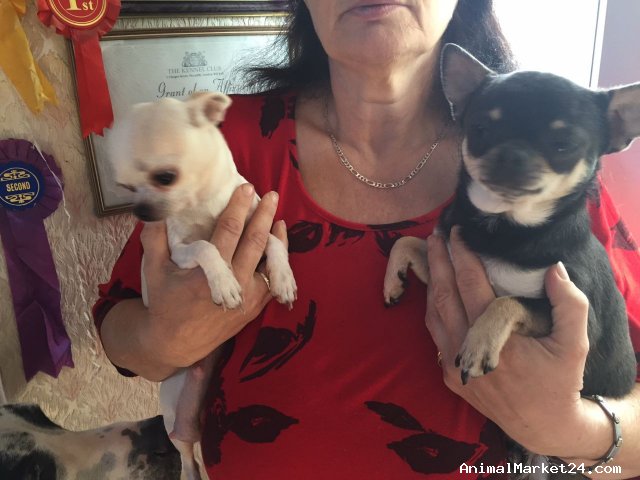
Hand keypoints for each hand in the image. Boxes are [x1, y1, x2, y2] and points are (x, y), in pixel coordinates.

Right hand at [139, 184, 285, 368]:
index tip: (246, 188)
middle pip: (255, 241)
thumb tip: (157, 210)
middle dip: (264, 215)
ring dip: (276, 237)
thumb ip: (155, 239)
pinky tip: (278, 245)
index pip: (229, 231)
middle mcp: (234, 283)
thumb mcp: (153, 270)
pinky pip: (273, 279)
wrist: (176, 343)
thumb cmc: (164, 303)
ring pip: (270, 261)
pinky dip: (278, 260)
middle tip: (270, 195)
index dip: (239, 207)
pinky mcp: (256, 306)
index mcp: (209, 271)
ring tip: (278, 216)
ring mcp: (249, 296)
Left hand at [424, 228, 608, 458]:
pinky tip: (437, 291)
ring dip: (432, 282)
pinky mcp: (449, 374)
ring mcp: (454, 363)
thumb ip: (569, 304)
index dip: (463, 255)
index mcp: (496, 337)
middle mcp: (467, 348)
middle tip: (436, 233)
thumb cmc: (560, 381)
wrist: (543, 427)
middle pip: (444, 293)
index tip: (458, 232)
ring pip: (433, 313)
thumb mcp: (576, 343)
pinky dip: (434, 308)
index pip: (471, 284)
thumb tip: (553, 269)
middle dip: (438, 260)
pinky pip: (434, 333)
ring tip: (433, 255)